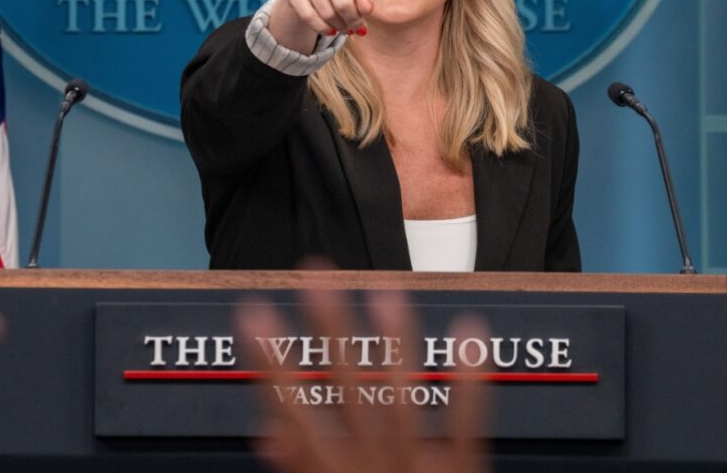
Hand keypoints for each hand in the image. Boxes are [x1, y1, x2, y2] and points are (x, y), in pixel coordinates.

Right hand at [237, 286, 488, 472]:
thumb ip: (300, 469)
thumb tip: (268, 433)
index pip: (291, 411)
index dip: (269, 361)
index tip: (254, 313)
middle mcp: (370, 471)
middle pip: (347, 390)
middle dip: (328, 327)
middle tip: (314, 274)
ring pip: (405, 398)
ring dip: (395, 341)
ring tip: (386, 290)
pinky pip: (469, 425)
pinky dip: (472, 380)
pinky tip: (470, 332)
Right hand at [269, 0, 372, 53]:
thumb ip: (366, 0)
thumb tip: (365, 9)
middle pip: (342, 3)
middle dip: (352, 21)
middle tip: (357, 28)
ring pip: (326, 13)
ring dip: (339, 27)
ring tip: (345, 29)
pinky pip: (309, 17)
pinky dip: (323, 29)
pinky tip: (330, 31)